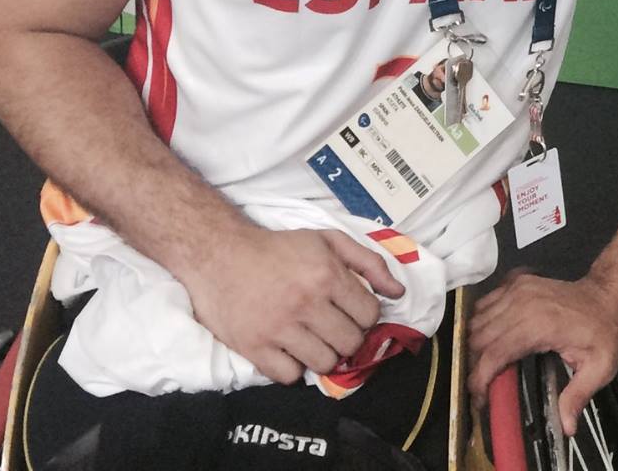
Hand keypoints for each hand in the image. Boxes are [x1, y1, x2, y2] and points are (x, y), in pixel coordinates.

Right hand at [181, 225, 403, 384]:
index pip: (370, 315)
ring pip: (324, 363)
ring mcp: (279, 328)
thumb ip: (368, 262)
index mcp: (327, 275)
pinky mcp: (254, 347)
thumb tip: (398, 292)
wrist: (219, 254)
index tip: (351, 312)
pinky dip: (293, 367)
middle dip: (347, 337)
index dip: (365, 316)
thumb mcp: (328, 240)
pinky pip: (290, 376)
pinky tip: (288, 349)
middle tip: (332, 327)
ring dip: (323, 354)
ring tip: (311, 338)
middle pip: (350, 343)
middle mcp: (306, 303)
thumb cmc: (278, 248)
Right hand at [469, 271, 617, 435]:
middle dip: (476, 365)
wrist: (608, 296)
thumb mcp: (600, 368)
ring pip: (477, 320)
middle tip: (487, 386)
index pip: (493, 354)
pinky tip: (495, 338)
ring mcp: (518, 289)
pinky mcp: (517, 282)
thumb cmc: (604, 331)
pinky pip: (485, 303)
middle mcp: (523, 303)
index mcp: (539, 325)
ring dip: (477, 345)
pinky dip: (482, 322)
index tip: (481, 399)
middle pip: (479, 338)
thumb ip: (578, 396)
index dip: (480, 380)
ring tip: (490, 365)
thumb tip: (566, 427)